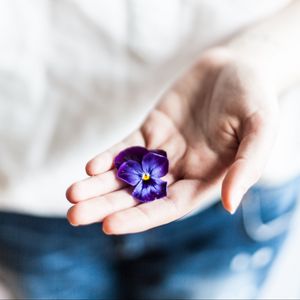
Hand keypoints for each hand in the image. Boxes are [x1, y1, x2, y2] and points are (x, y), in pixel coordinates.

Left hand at [66, 48, 278, 233]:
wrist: (237, 66)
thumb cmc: (255, 98)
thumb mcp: (260, 128)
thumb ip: (248, 166)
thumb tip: (230, 204)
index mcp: (205, 179)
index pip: (167, 207)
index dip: (140, 218)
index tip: (109, 225)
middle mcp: (181, 170)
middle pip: (139, 196)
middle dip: (107, 205)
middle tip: (74, 216)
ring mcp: (164, 150)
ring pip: (127, 174)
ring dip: (99, 184)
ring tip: (72, 194)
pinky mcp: (152, 129)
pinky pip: (127, 147)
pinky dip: (109, 157)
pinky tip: (91, 166)